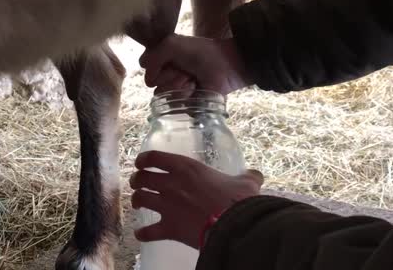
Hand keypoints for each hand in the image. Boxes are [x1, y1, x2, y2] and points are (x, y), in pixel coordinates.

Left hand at [130, 150, 263, 248]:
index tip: (141, 163)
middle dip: (137, 180)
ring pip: (140, 199)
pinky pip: (147, 231)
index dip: (143, 159)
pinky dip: (142, 233)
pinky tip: (141, 234)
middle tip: (138, 184)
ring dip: (136, 201)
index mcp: (186, 168)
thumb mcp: (246, 183)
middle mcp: (172, 184)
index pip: (154, 157)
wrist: (234, 225)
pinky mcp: (169, 227)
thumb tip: (256, 175)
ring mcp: (168, 206)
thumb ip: (248, 177)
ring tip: (138, 204)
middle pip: (142, 178)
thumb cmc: (238, 200)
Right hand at [139, 34, 251, 95]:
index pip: (145, 68)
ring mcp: (177, 91)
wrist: (227, 65)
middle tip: (185, 70)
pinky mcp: (186, 104)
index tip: (171, 60)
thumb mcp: (172, 44)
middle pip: (153, 84)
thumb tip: (148, 81)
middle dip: (169, 75)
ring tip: (192, 79)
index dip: (156, 65)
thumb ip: (152, 56)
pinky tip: (195, 88)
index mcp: (163, 61)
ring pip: (162, 95)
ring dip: (178, 85)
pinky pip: (175, 106)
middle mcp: (167, 76)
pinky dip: (186, 94)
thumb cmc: (201, 52)